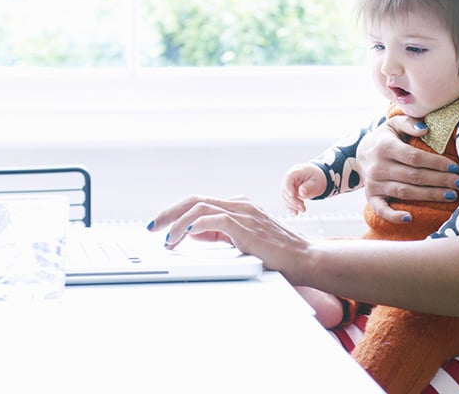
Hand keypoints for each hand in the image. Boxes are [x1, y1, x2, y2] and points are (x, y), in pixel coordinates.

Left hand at [147, 195, 310, 274]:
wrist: (305, 259)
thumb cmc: (278, 254)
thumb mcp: (242, 241)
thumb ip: (220, 234)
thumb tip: (193, 232)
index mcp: (239, 206)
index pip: (201, 202)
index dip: (177, 211)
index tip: (160, 224)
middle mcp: (241, 205)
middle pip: (196, 199)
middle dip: (170, 212)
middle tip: (152, 226)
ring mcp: (245, 214)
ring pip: (202, 207)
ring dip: (179, 222)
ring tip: (168, 238)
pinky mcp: (248, 228)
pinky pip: (216, 219)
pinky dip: (197, 225)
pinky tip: (187, 234)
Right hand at [280, 163, 326, 214]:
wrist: (318, 177)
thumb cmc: (317, 177)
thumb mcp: (317, 182)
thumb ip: (309, 187)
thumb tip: (301, 192)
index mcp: (297, 172)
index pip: (288, 178)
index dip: (288, 187)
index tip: (293, 195)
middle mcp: (291, 178)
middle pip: (285, 189)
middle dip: (293, 200)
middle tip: (302, 207)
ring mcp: (289, 186)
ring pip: (285, 196)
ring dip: (292, 205)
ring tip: (303, 209)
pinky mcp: (290, 192)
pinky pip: (287, 200)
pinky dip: (290, 207)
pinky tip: (295, 213)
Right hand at [357, 114, 458, 221]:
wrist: (360, 153)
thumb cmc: (385, 138)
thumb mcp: (394, 124)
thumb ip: (409, 123)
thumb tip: (425, 129)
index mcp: (385, 146)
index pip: (414, 157)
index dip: (436, 163)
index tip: (455, 167)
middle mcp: (378, 166)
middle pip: (414, 176)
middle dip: (440, 180)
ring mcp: (373, 183)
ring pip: (405, 192)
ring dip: (429, 196)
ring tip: (450, 195)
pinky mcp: (371, 197)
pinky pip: (381, 209)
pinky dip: (394, 216)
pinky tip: (410, 218)